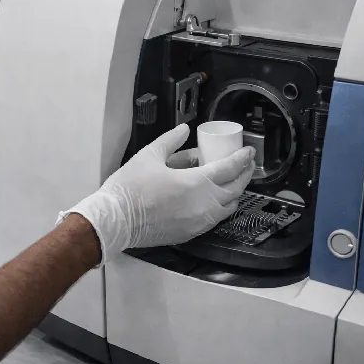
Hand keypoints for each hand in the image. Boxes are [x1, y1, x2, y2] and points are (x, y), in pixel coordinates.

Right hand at [59, 124, 255, 264]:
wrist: (115, 220)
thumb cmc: (129, 190)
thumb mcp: (149, 155)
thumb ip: (170, 141)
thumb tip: (184, 130)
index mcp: (195, 182)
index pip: (230, 168)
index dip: (243, 158)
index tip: (249, 152)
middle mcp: (203, 204)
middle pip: (236, 189)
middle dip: (244, 175)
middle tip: (245, 165)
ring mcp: (198, 221)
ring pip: (228, 207)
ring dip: (234, 193)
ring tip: (231, 182)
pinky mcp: (190, 233)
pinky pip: (215, 220)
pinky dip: (220, 208)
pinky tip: (214, 200)